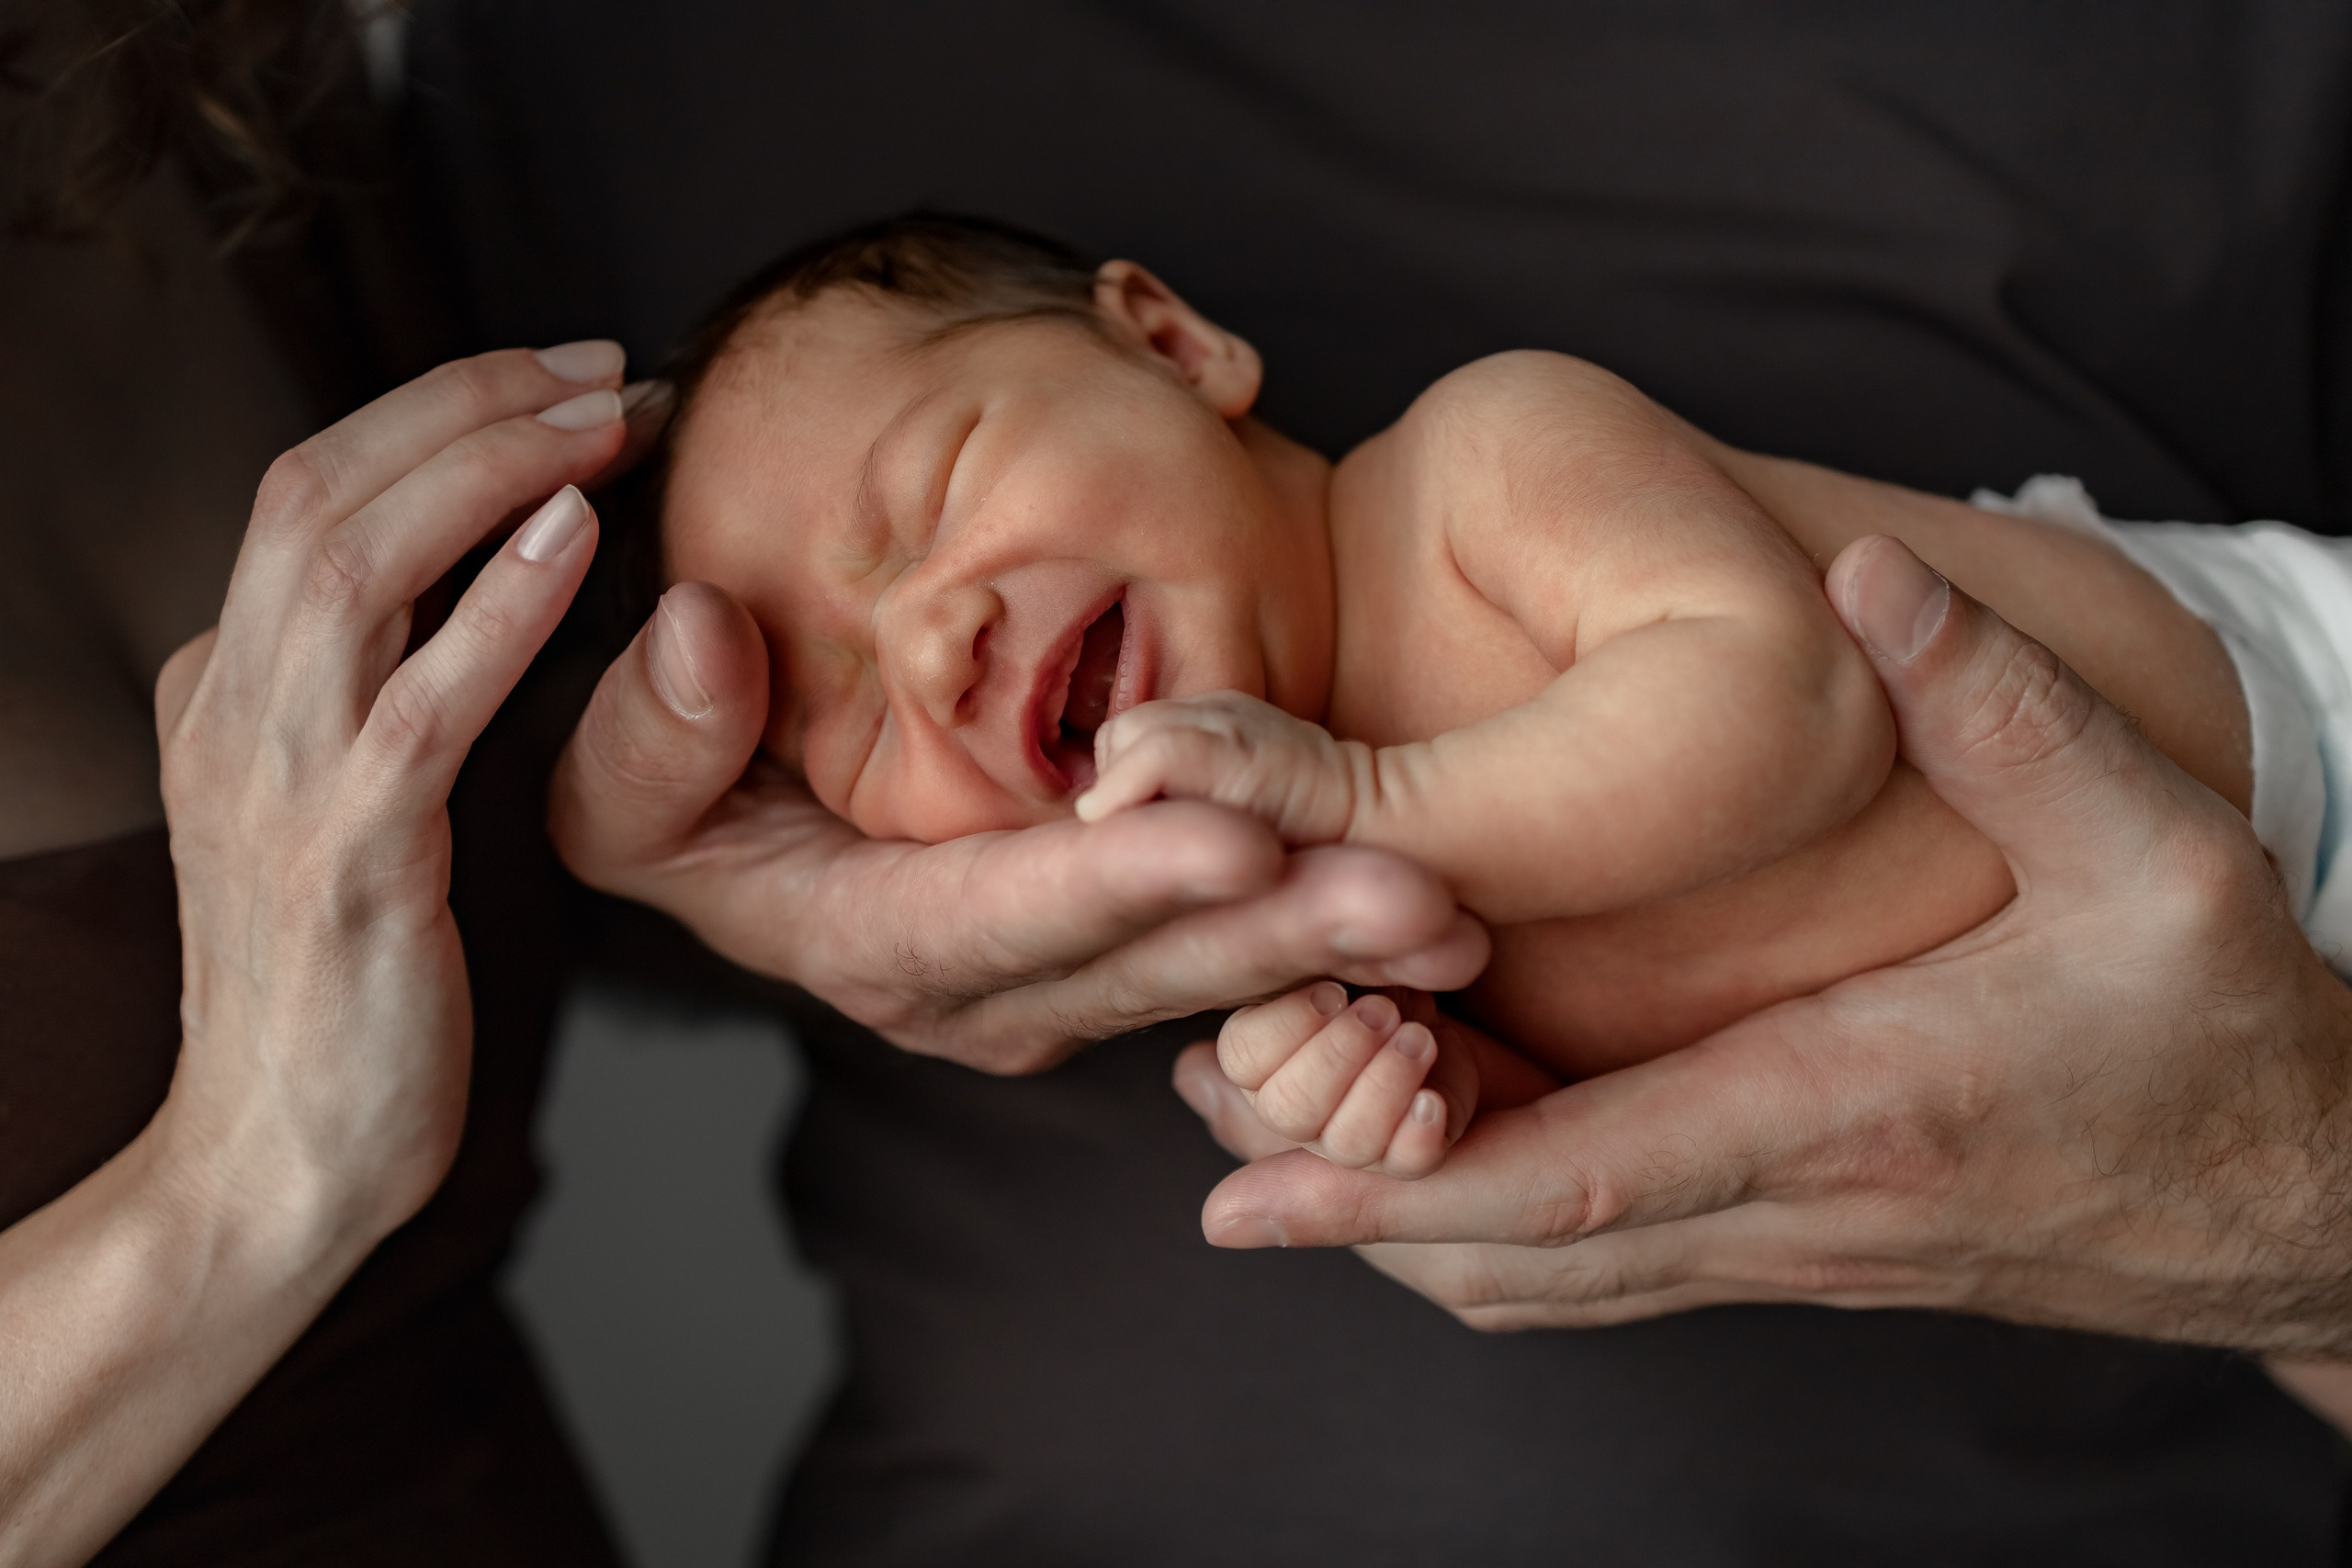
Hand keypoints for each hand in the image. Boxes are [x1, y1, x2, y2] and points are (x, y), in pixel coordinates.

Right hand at [156, 344, 627, 1237]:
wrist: (272, 1165)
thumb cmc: (338, 989)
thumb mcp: (324, 813)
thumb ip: (358, 700)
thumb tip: (458, 598)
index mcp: (224, 688)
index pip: (312, 491)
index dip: (442, 412)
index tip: (566, 376)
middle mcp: (227, 710)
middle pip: (321, 488)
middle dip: (466, 403)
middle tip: (605, 365)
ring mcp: (274, 782)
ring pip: (349, 561)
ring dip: (486, 468)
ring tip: (604, 417)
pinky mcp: (348, 862)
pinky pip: (420, 703)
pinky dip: (497, 605)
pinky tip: (578, 538)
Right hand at [550, 590, 1488, 1073]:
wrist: (763, 792)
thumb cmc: (693, 777)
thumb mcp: (626, 781)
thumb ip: (647, 733)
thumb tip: (701, 633)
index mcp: (867, 951)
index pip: (997, 924)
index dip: (1111, 886)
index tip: (1236, 837)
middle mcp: (985, 994)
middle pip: (1144, 964)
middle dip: (1282, 934)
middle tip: (1426, 898)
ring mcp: (1067, 986)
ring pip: (1212, 966)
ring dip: (1334, 942)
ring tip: (1460, 910)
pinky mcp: (1130, 953)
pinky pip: (1238, 950)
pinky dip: (1328, 936)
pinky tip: (1437, 912)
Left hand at [1180, 535, 2351, 1353]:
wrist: (2302, 1207)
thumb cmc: (2221, 1031)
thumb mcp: (2151, 850)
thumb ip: (2006, 710)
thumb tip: (1862, 584)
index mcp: (1848, 1110)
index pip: (1582, 1181)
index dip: (1398, 1187)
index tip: (1250, 1191)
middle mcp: (1790, 1208)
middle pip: (1516, 1255)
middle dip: (1351, 1206)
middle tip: (1209, 1133)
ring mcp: (1785, 1245)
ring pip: (1547, 1277)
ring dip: (1407, 1215)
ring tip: (1282, 1118)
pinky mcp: (1794, 1246)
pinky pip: (1605, 1261)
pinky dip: (1495, 1220)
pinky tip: (1438, 1136)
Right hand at [1209, 985, 1474, 1177]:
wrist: (1543, 988)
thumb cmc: (1432, 968)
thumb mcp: (1369, 960)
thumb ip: (1310, 976)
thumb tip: (1201, 1057)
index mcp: (1281, 1043)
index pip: (1242, 1057)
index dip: (1281, 1028)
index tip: (1330, 992)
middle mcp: (1312, 1102)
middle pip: (1284, 1108)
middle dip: (1334, 1055)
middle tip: (1381, 1013)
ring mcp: (1368, 1138)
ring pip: (1345, 1142)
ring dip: (1380, 1085)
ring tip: (1421, 1040)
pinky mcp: (1430, 1155)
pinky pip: (1408, 1168)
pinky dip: (1416, 1135)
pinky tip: (1433, 1103)